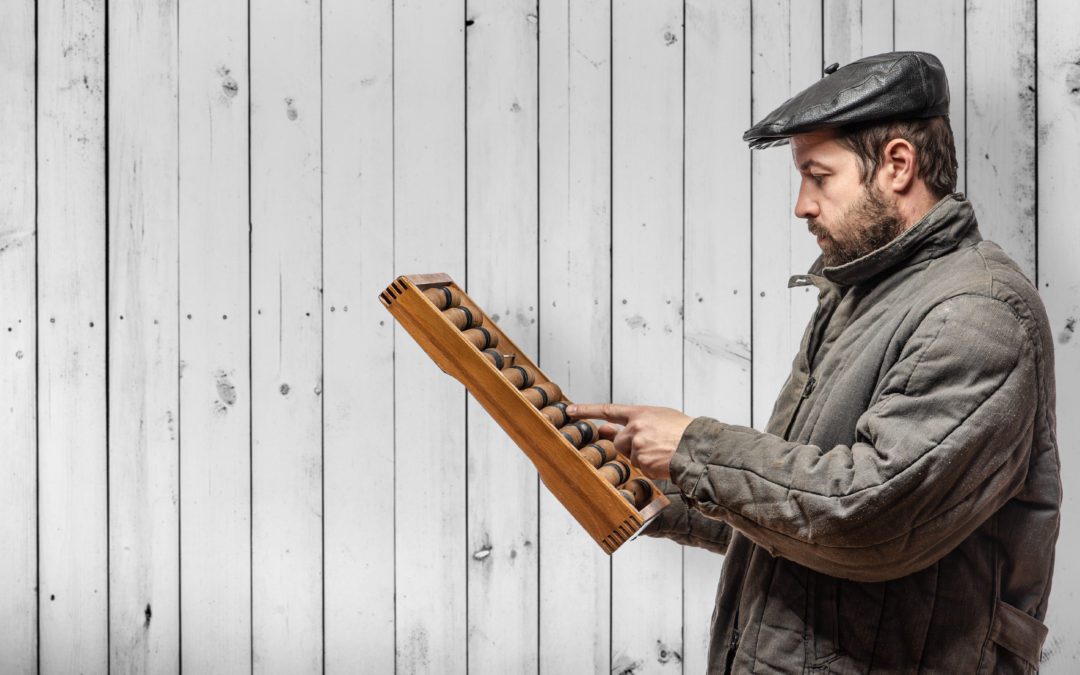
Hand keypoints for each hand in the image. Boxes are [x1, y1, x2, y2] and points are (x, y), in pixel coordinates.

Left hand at [565, 403, 692, 480]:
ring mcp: (638, 447)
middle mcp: (636, 428)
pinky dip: (650, 467)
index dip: (586, 410)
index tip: (570, 410)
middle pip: (618, 441)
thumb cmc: (683, 431)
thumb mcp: (659, 417)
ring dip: (641, 457)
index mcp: (640, 413)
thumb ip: (634, 422)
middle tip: (650, 445)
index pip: (607, 410)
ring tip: (661, 452)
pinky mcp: (643, 463)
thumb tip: (608, 429)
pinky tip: (663, 461)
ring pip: (629, 456)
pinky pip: (640, 468)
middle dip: (629, 446)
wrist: (699, 448)